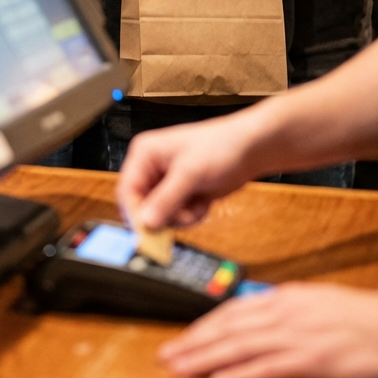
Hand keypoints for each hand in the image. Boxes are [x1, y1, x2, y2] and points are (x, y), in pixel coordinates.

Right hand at [116, 113, 258, 230]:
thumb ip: (166, 199)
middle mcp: (152, 169)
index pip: (127, 190)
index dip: (135, 213)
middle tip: (183, 215)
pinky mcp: (181, 195)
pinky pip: (176, 217)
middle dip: (164, 215)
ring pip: (160, 215)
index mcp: (145, 154)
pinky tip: (203, 203)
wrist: (250, 149)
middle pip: (142, 206)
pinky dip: (190, 215)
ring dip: (180, 216)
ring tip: (197, 203)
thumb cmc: (221, 146)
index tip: (147, 232)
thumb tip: (145, 222)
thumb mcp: (190, 172)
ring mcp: (167, 184)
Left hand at [160, 282, 377, 377]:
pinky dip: (242, 375)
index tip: (184, 336)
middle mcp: (287, 313)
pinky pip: (269, 368)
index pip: (235, 309)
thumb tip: (264, 319)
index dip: (205, 324)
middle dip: (194, 342)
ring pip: (240, 346)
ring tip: (179, 369)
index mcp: (289, 297)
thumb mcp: (321, 302)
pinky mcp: (313, 360)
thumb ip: (291, 310)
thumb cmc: (370, 318)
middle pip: (229, 328)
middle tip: (166, 355)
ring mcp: (299, 336)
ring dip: (205, 358)